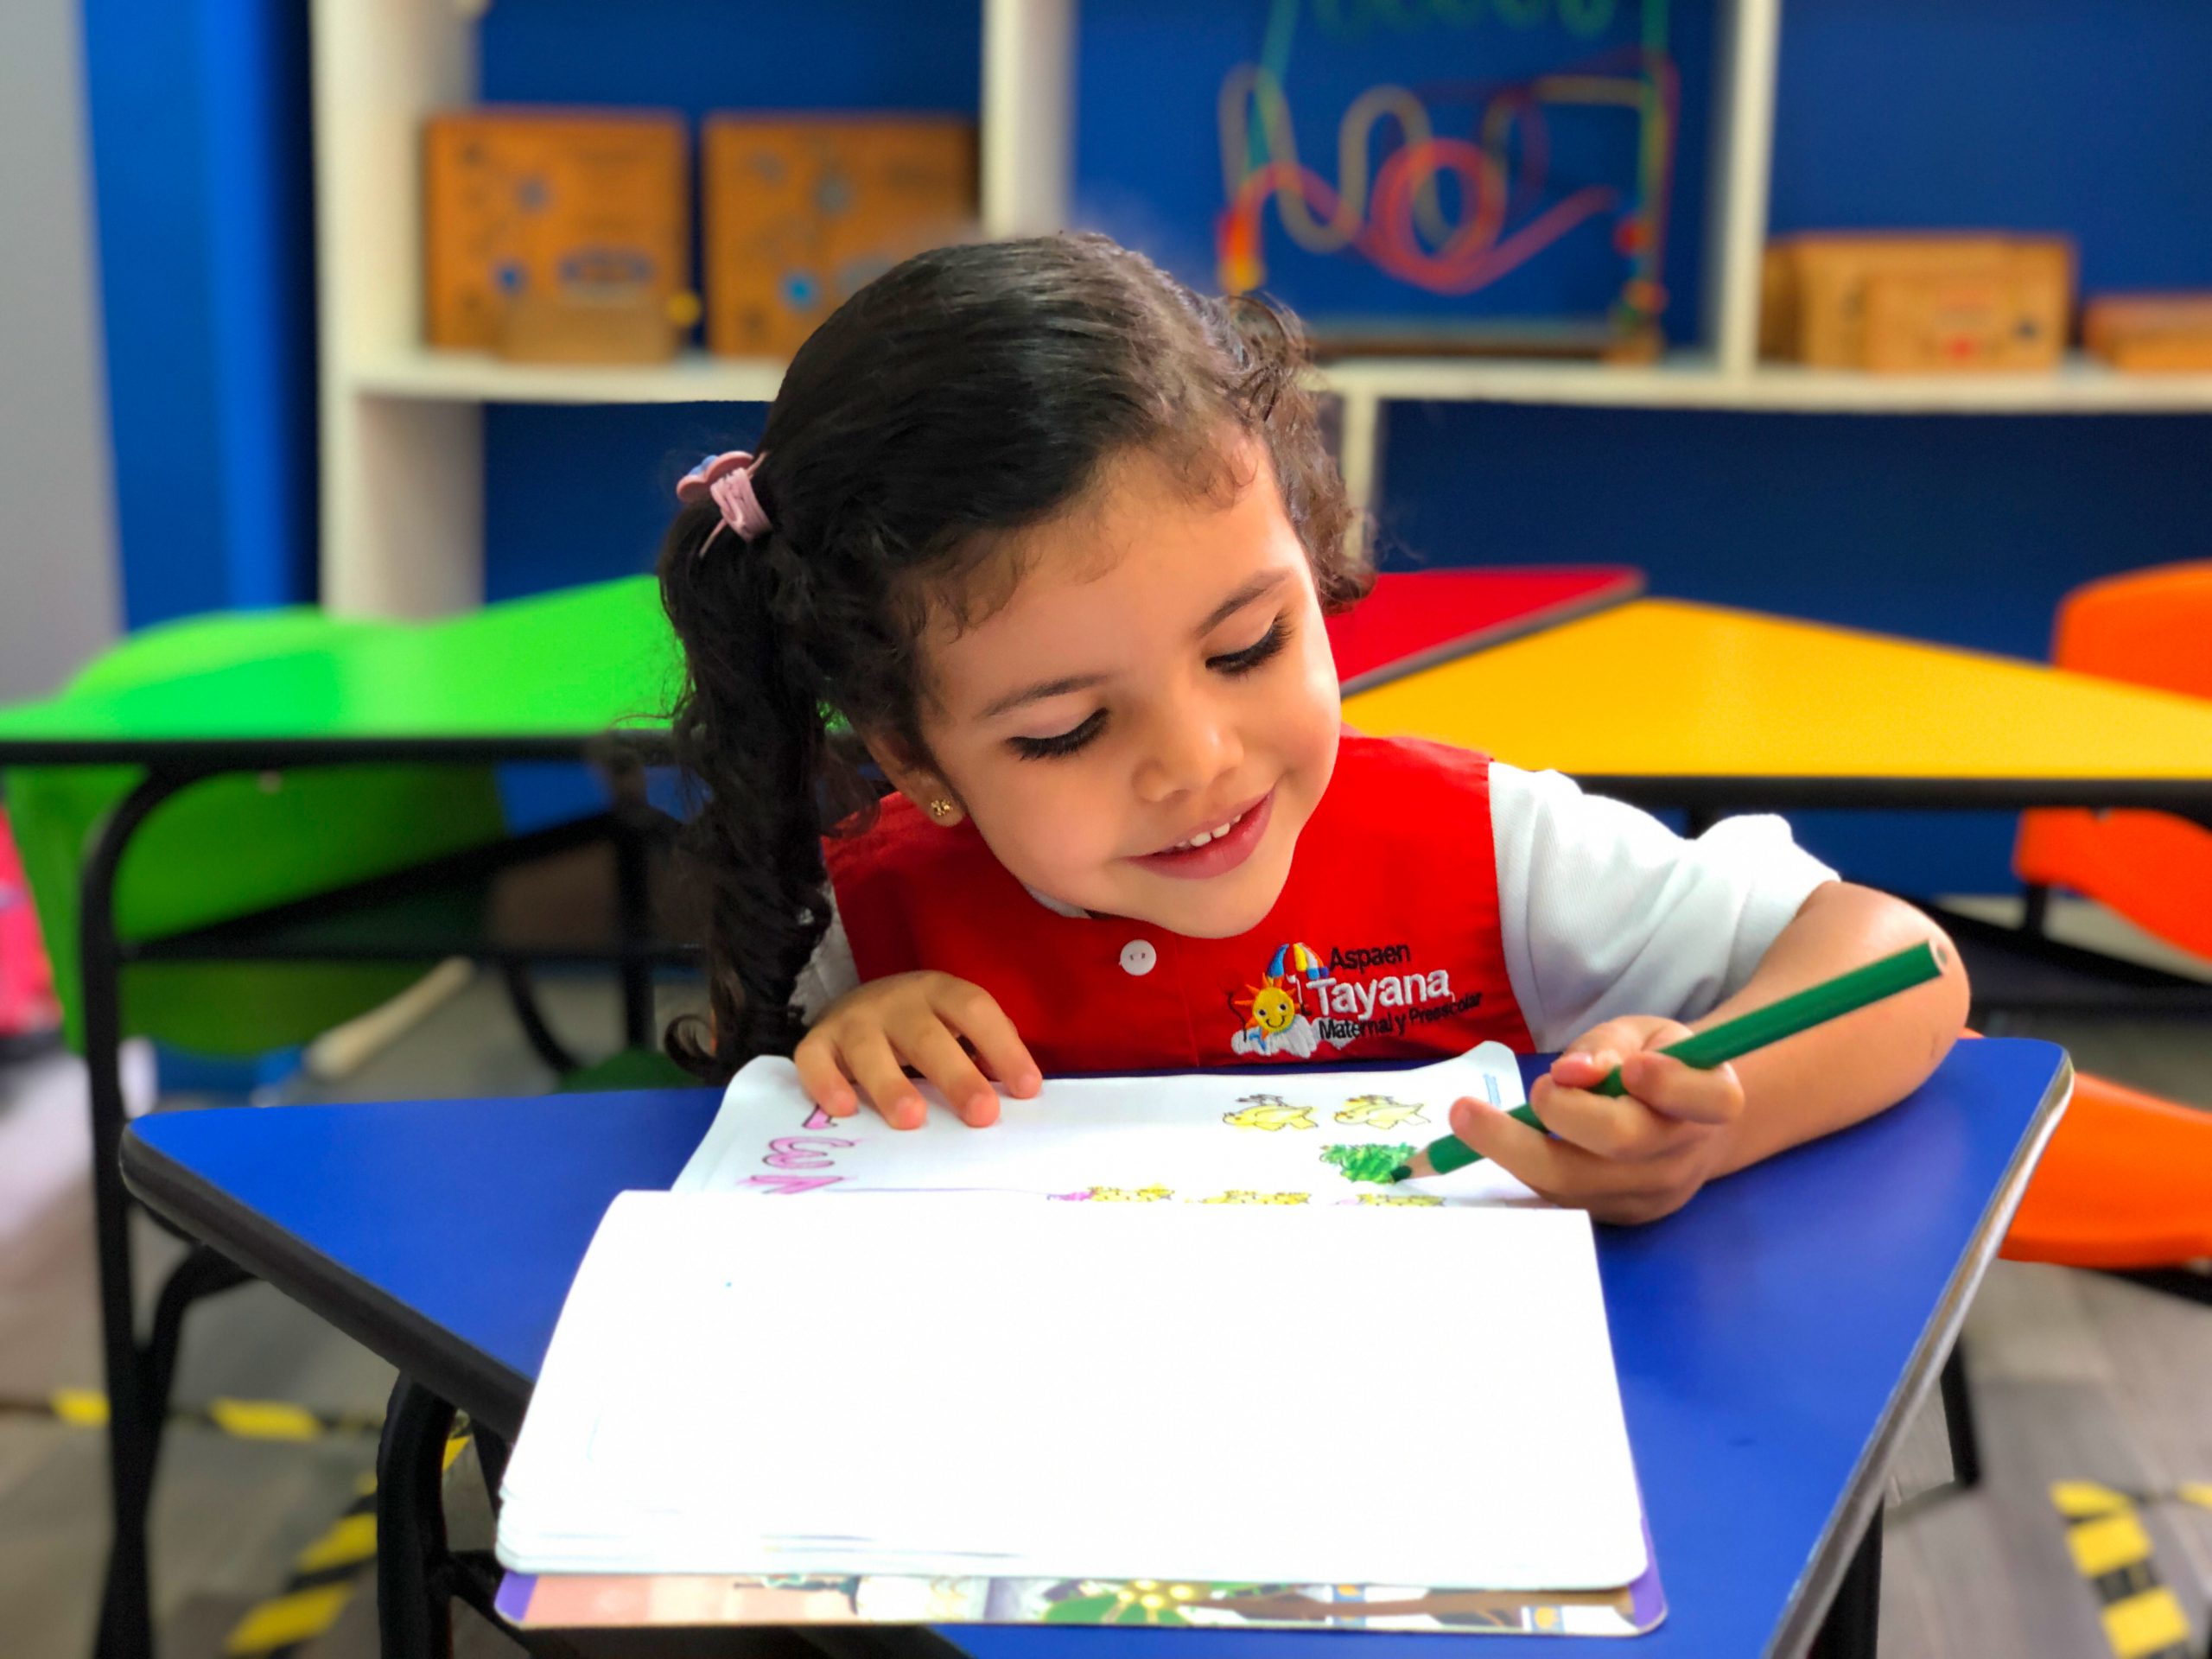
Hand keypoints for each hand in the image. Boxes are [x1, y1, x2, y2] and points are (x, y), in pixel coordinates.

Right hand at [794, 972, 1041, 1129]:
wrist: (856, 1006)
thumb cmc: (923, 1027)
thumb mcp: (957, 1025)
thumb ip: (986, 1051)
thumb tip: (1017, 1092)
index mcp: (940, 992)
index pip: (975, 1011)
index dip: (1003, 1048)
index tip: (1027, 1090)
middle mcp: (896, 1001)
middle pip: (927, 1035)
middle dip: (956, 1075)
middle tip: (981, 1114)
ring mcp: (853, 1019)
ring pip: (868, 1049)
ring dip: (891, 1084)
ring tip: (912, 1120)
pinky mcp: (817, 1041)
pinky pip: (814, 1060)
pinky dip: (826, 1083)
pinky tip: (844, 1110)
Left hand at [1445, 1015, 1743, 1223]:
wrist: (1684, 1129)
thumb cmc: (1660, 1066)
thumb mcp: (1645, 1035)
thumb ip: (1610, 1045)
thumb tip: (1573, 1072)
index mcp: (1710, 1101)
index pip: (1707, 1100)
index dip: (1672, 1085)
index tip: (1634, 1067)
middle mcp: (1683, 1154)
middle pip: (1623, 1143)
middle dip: (1565, 1112)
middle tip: (1532, 1087)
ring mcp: (1649, 1195)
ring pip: (1575, 1181)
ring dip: (1513, 1146)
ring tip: (1467, 1115)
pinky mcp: (1615, 1217)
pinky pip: (1558, 1196)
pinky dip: (1518, 1166)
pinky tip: (1485, 1141)